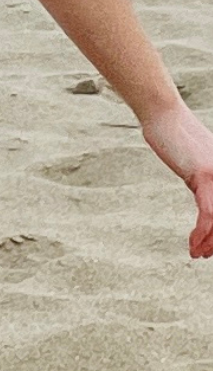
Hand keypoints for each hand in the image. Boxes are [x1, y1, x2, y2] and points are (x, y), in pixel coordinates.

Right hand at [141, 99, 212, 257]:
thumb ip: (204, 180)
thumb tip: (204, 197)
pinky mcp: (205, 175)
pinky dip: (202, 233)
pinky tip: (194, 243)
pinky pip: (209, 214)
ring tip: (198, 254)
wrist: (163, 115)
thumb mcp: (195, 162)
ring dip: (210, 243)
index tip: (211, 246)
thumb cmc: (174, 136)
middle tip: (206, 255)